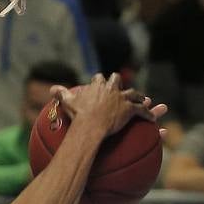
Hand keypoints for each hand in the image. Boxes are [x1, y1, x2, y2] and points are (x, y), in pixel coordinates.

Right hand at [50, 74, 164, 138]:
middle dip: (118, 82)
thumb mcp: (68, 102)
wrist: (90, 124)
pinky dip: (147, 114)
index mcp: (97, 86)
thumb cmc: (78, 113)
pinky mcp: (130, 109)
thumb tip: (53, 89)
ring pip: (133, 94)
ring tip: (142, 99)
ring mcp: (122, 98)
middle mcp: (111, 89)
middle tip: (119, 86)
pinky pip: (141, 110)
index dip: (99, 80)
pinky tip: (151, 118)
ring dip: (138, 97)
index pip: (99, 78)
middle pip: (117, 80)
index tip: (99, 81)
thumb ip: (61, 93)